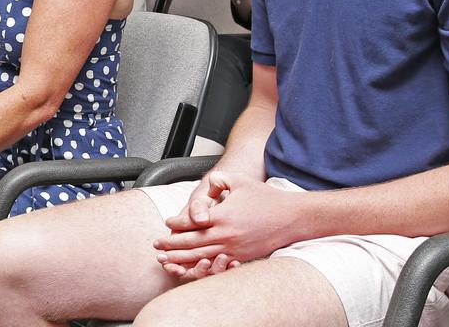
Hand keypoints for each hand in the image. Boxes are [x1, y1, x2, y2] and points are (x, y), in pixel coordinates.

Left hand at [154, 172, 300, 275]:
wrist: (291, 217)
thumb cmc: (265, 197)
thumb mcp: (239, 180)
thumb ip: (219, 180)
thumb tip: (208, 182)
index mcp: (222, 216)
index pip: (191, 223)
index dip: (176, 224)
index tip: (167, 223)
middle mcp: (225, 235)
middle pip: (191, 243)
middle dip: (172, 245)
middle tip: (157, 245)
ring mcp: (233, 249)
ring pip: (201, 257)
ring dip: (181, 260)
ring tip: (166, 261)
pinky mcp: (241, 258)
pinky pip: (216, 266)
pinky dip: (201, 268)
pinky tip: (192, 270)